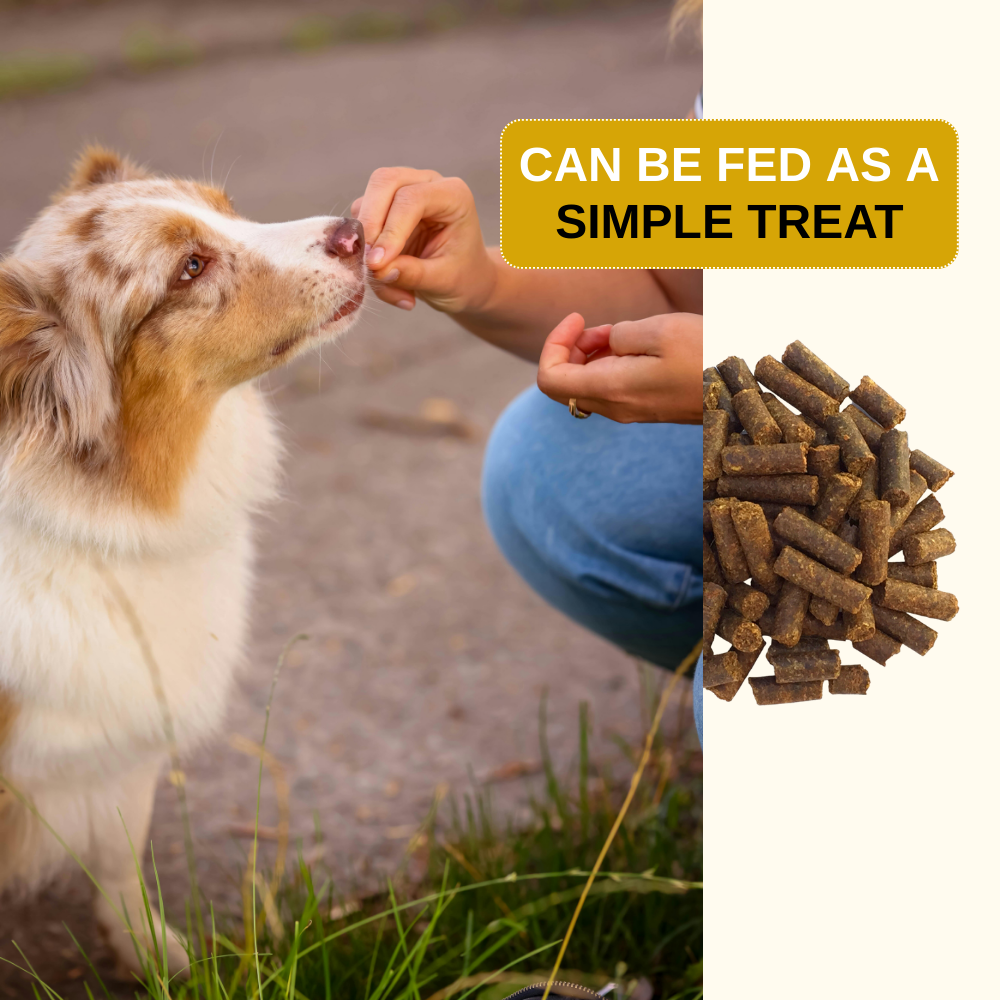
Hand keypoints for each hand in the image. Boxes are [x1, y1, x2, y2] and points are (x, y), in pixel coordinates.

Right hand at [351, 167, 495, 312]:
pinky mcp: (384, 208)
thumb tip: (378, 270)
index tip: (377, 264)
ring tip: (384, 280)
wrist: (463, 279)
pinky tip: (383, 277)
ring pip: (366, 201)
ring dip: (365, 243)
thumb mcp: (444, 282)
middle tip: (367, 263)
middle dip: (369, 223)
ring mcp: (403, 192)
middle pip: (384, 182)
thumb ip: (413, 275)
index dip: (391, 230)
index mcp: (453, 195)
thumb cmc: (462, 277)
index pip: (412, 199)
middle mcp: (426, 184)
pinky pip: (361, 224)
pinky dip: (364, 252)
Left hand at [536, 312, 702, 423]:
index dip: (553, 344)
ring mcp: (631, 411)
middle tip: (593, 323)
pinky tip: (630, 344)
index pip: (550, 379)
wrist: (746, 388)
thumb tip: (607, 343)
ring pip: (586, 385)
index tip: (577, 318)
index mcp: (612, 389)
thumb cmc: (707, 354)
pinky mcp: (645, 407)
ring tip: (616, 330)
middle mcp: (616, 408)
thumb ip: (619, 335)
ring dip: (590, 354)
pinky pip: (610, 387)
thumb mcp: (659, 330)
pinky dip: (608, 363)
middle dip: (569, 348)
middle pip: (564, 384)